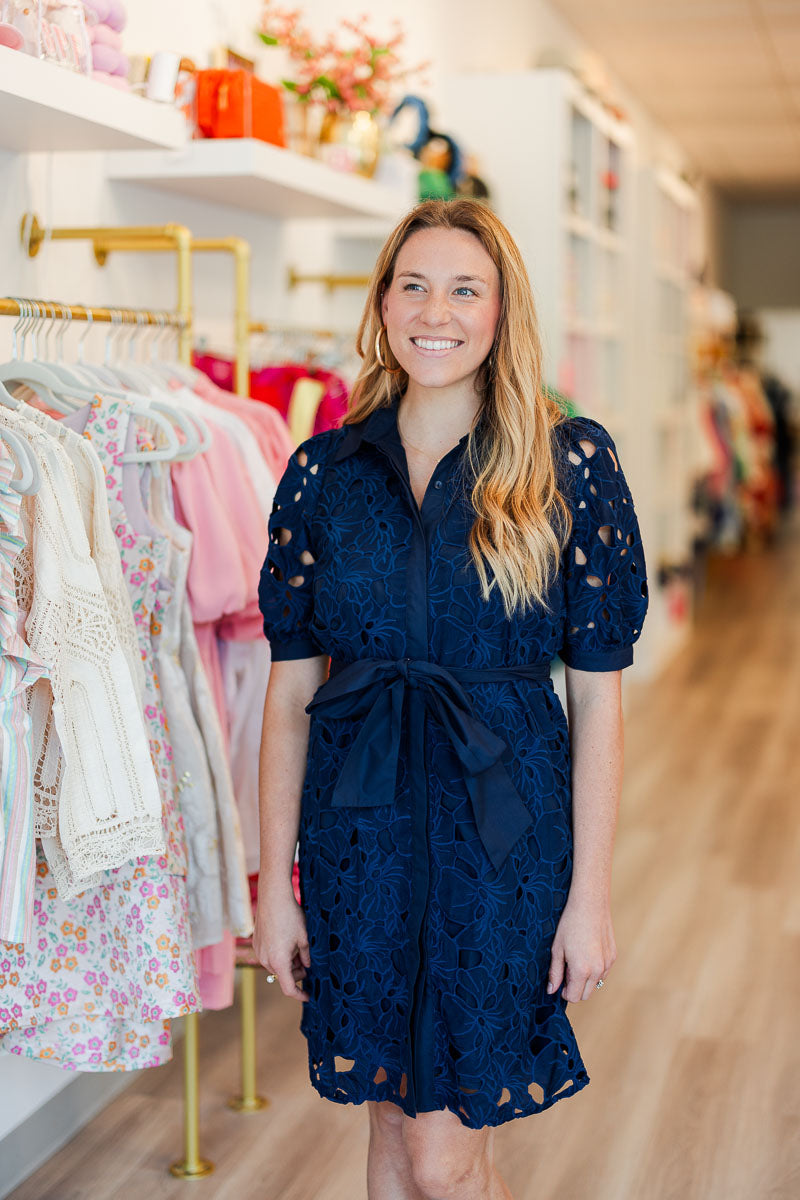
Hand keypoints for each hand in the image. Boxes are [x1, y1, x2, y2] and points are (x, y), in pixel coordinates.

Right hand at [252, 886, 310, 1002]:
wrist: (273, 897)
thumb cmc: (291, 917)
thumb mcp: (305, 938)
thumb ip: (306, 956)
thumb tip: (307, 966)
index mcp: (279, 962)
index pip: (289, 988)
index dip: (300, 995)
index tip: (309, 995)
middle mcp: (266, 960)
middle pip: (282, 976)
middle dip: (296, 973)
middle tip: (308, 964)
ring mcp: (259, 951)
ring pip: (275, 965)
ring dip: (287, 963)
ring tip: (298, 948)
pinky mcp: (256, 942)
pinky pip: (269, 955)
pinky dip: (279, 955)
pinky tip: (288, 941)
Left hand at [546, 895, 616, 1002]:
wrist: (589, 904)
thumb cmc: (570, 925)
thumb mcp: (557, 949)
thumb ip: (555, 972)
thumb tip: (552, 990)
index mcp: (581, 970)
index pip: (574, 997)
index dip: (564, 992)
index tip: (560, 980)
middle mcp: (597, 971)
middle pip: (585, 994)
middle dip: (575, 987)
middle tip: (567, 969)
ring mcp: (607, 964)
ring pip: (596, 984)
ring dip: (586, 979)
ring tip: (577, 958)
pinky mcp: (613, 956)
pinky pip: (603, 972)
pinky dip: (595, 969)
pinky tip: (588, 952)